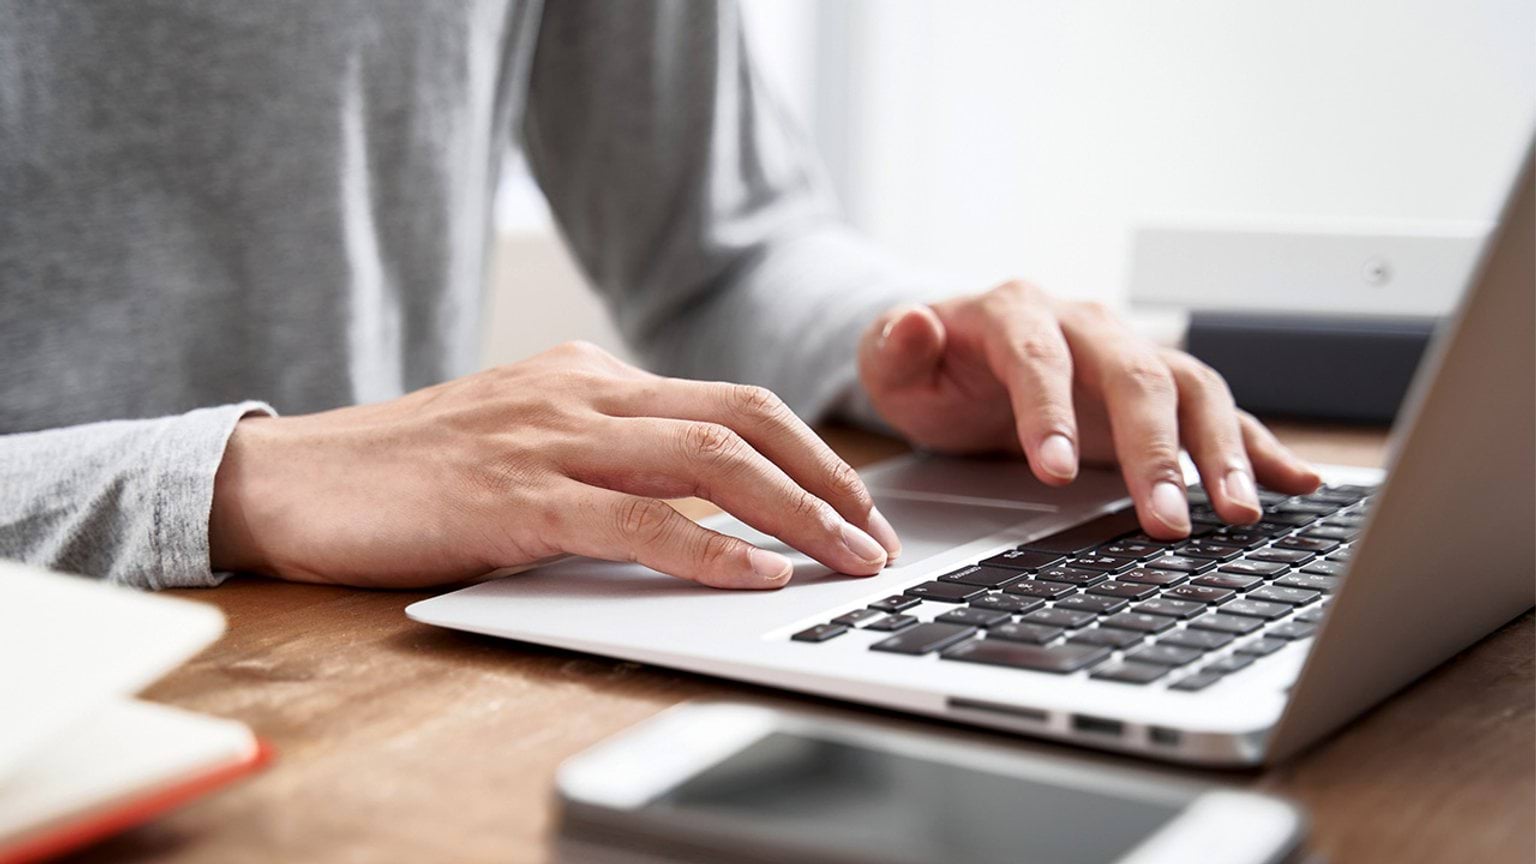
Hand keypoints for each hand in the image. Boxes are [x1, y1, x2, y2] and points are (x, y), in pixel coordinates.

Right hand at [210, 342, 899, 588]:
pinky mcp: (515, 497)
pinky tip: (754, 577)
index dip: (811, 454)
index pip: (731, 402)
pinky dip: (709, 548)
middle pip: (744, 421)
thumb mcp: (524, 440)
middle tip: (876, 537)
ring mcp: (550, 439)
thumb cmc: (410, 473)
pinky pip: (637, 520)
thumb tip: (695, 498)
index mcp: (589, 376)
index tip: (855, 504)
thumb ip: (603, 452)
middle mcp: (582, 393)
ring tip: (846, 560)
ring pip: (709, 462)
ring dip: (796, 515)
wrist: (296, 479)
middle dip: (828, 481)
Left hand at [857, 281, 1320, 537]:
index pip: (1040, 357)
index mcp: (1017, 313)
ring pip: (1190, 391)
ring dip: (1219, 452)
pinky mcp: (1159, 393)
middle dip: (1154, 449)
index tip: (1055, 472)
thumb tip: (911, 322)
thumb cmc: (929, 367)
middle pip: (1134, 375)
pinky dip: (1258, 445)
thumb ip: (893, 348)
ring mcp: (1130, 355)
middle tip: (1165, 520)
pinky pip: (1218, 413)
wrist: (960, 355)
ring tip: (1238, 513)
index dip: (1050, 411)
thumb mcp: (890, 362)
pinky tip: (1296, 481)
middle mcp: (1087, 325)